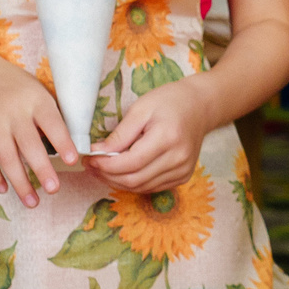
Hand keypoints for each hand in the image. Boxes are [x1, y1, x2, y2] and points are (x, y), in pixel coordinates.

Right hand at [0, 46, 76, 208]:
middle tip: (54, 189)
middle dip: (42, 169)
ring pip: (7, 157)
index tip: (72, 161)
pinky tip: (5, 189)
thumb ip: (51, 117)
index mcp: (36, 100)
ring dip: (20, 183)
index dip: (62, 142)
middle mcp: (14, 112)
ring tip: (33, 202)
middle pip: (29, 145)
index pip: (52, 123)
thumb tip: (70, 149)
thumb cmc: (17, 88)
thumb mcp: (38, 92)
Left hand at [86, 76, 212, 192]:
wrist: (200, 107)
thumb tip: (97, 152)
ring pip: (141, 187)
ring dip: (117, 181)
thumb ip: (120, 134)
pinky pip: (151, 187)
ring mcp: (182, 170)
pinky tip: (120, 173)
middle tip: (91, 165)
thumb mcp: (141, 109)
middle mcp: (178, 159)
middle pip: (135, 179)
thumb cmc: (169, 101)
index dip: (106, 164)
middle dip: (108, 175)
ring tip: (101, 170)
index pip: (130, 162)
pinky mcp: (183, 177)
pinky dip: (133, 183)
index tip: (89, 158)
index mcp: (168, 138)